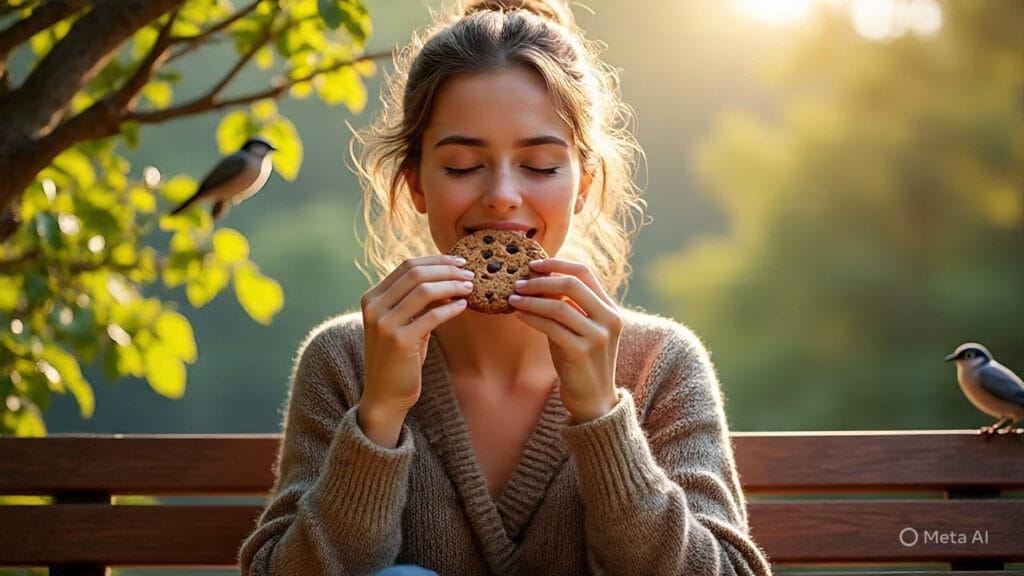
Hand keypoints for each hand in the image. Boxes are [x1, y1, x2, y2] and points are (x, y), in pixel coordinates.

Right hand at [359, 255, 473, 445]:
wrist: (384, 395)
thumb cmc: (399, 357)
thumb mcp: (406, 323)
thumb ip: (420, 301)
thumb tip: (450, 278)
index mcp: (372, 298)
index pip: (407, 266)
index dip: (436, 260)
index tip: (459, 261)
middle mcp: (374, 307)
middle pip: (416, 273)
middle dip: (447, 270)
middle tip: (470, 273)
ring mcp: (384, 323)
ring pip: (424, 290)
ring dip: (451, 285)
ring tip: (470, 288)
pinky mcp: (400, 341)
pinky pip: (431, 316)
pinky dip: (450, 308)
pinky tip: (463, 306)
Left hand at [509, 259, 621, 421]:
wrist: (593, 399)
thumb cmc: (580, 361)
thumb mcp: (579, 329)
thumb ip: (566, 306)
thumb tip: (536, 280)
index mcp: (610, 308)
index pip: (585, 273)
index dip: (557, 264)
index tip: (533, 264)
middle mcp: (609, 319)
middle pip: (572, 285)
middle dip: (541, 281)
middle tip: (518, 282)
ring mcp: (597, 336)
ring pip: (559, 306)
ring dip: (531, 300)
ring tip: (513, 298)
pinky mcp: (581, 352)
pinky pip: (551, 327)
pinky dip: (531, 318)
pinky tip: (518, 315)